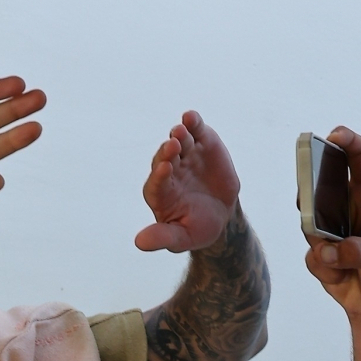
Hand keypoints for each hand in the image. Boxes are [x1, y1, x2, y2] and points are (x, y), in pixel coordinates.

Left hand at [135, 111, 240, 252]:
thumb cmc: (196, 228)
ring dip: (179, 135)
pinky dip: (193, 123)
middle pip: (164, 158)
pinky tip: (191, 116)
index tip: (164, 170)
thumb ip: (163, 237)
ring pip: (178, 142)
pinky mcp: (202, 144)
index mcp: (160, 193)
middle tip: (173, 145)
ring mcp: (185, 155)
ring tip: (181, 129)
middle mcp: (168, 170)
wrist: (221, 214)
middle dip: (168, 152)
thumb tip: (139, 243)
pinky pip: (195, 131)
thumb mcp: (181, 238)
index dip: (160, 176)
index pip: (156, 183)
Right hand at [302, 127, 360, 318]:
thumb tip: (328, 251)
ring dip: (319, 239)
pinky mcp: (320, 251)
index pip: (359, 158)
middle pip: (321, 183)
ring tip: (335, 256)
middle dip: (312, 189)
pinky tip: (341, 277)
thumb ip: (356, 251)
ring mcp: (331, 228)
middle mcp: (348, 207)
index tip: (332, 136)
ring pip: (309, 220)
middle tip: (309, 198)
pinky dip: (324, 267)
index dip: (347, 141)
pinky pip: (311, 253)